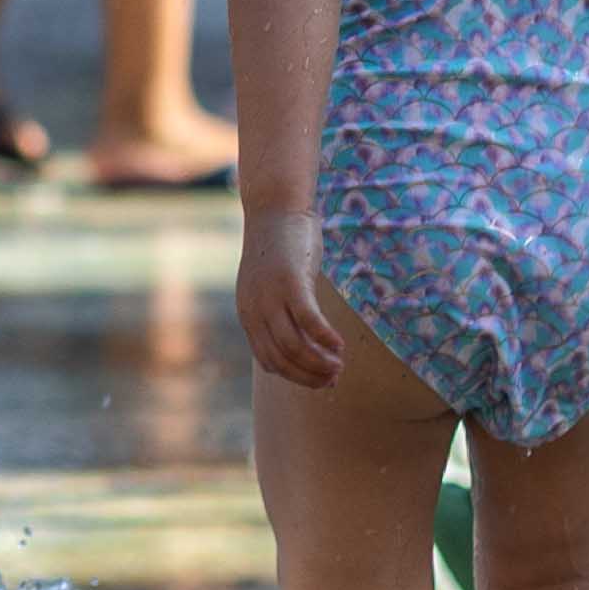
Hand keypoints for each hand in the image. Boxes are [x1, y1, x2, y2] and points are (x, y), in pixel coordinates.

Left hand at [233, 205, 346, 389]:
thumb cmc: (280, 249)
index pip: (269, 360)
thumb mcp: (274, 287)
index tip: (320, 380)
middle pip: (282, 359)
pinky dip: (325, 338)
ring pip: (295, 346)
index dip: (296, 376)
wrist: (275, 209)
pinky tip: (340, 346)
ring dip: (319, 363)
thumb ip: (283, 312)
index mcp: (248, 314)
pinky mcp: (290, 282)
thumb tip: (306, 340)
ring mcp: (271, 296)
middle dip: (309, 375)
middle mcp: (255, 309)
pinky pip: (308, 321)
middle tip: (334, 378)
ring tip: (339, 366)